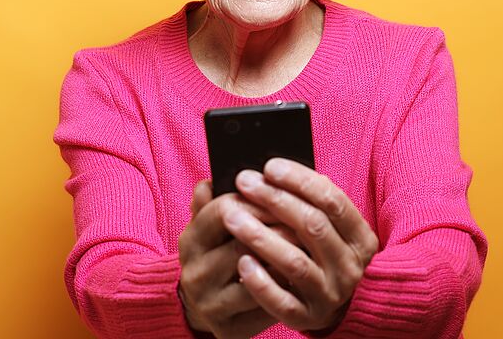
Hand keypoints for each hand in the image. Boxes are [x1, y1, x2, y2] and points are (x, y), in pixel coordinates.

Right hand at [178, 180, 303, 337]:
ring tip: (311, 243)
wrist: (204, 304)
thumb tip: (216, 178)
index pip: (223, 210)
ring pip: (257, 276)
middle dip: (280, 227)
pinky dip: (285, 287)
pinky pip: (264, 307)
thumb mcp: (211, 224)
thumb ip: (216, 198)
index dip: (258, 200)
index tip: (284, 189)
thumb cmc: (218, 252)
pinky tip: (303, 273)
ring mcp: (210, 303)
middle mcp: (195, 272)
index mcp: (191, 239)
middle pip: (242, 243)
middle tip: (310, 215)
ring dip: (287, 257)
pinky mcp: (228, 329)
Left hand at [222, 159, 378, 332]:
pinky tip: (242, 261)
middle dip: (275, 200)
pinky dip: (261, 281)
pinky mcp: (308, 318)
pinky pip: (282, 301)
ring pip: (295, 262)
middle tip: (244, 182)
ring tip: (232, 217)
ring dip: (261, 236)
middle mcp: (350, 267)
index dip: (299, 180)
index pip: (332, 200)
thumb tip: (270, 169)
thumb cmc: (321, 252)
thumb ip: (308, 200)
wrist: (333, 306)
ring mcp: (330, 294)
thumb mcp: (328, 226)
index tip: (269, 166)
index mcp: (361, 238)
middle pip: (312, 226)